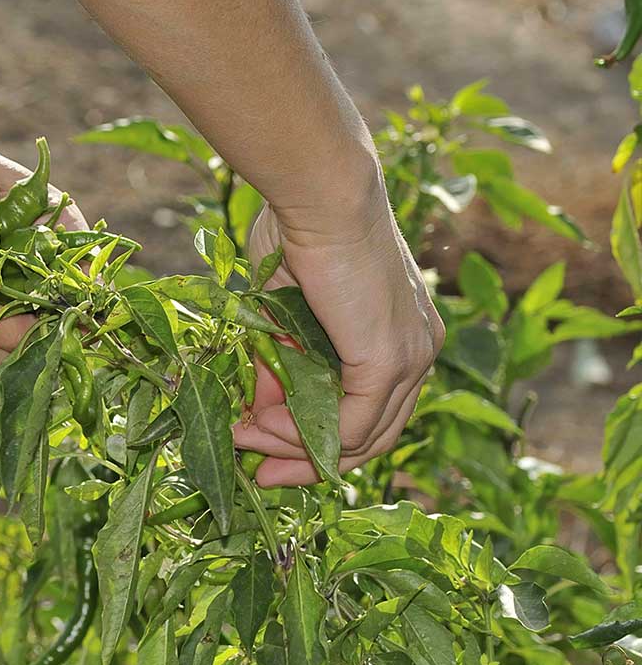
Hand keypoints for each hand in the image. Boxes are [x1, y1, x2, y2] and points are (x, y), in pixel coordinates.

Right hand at [232, 165, 444, 487]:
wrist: (320, 194)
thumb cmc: (299, 230)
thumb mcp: (284, 312)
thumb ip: (281, 361)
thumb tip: (258, 410)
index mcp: (402, 334)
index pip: (368, 411)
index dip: (313, 439)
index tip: (261, 447)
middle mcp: (419, 351)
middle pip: (370, 437)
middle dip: (307, 460)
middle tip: (256, 470)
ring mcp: (411, 357)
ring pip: (359, 438)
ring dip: (295, 447)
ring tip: (246, 438)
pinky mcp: (390, 360)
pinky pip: (349, 427)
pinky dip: (303, 435)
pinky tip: (264, 422)